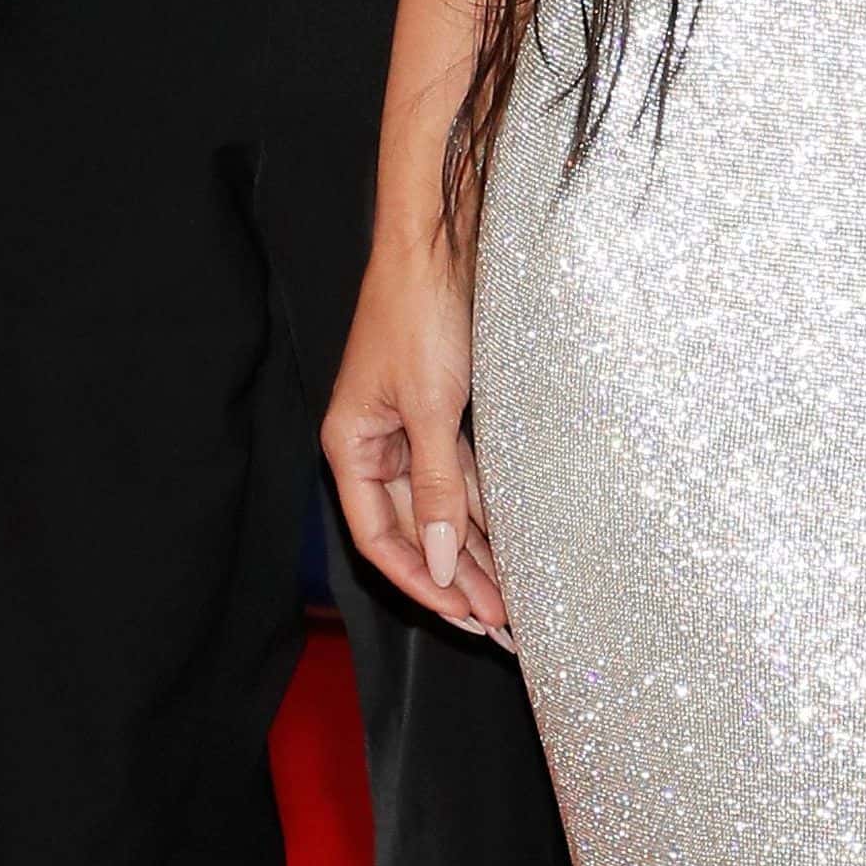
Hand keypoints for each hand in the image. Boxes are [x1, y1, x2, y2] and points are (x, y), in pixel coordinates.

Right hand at [323, 236, 509, 639]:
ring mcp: (410, 426)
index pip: (380, 539)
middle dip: (458, 578)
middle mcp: (376, 442)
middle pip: (418, 528)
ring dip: (477, 550)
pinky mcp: (442, 408)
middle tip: (502, 625)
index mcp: (350, 445)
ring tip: (514, 598)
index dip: (421, 583)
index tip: (464, 616)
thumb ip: (439, 487)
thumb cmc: (418, 311)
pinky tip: (511, 539)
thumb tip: (444, 563)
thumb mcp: (430, 406)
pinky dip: (485, 506)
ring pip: (444, 505)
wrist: (441, 240)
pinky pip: (462, 473)